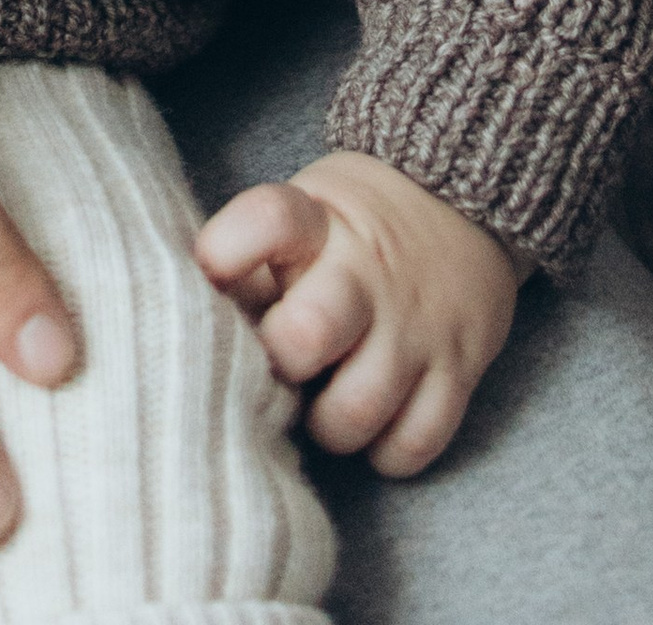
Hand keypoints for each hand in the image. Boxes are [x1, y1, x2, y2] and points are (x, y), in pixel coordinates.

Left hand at [195, 149, 523, 476]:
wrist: (461, 200)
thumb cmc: (349, 228)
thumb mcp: (302, 215)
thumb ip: (252, 264)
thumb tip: (191, 332)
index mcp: (318, 222)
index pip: (268, 220)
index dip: (227, 250)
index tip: (212, 272)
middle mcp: (368, 271)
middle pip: (307, 333)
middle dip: (281, 364)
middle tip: (281, 365)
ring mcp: (416, 324)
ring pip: (356, 410)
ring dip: (328, 424)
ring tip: (325, 403)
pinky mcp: (459, 369)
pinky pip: (414, 444)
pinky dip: (386, 451)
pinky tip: (376, 424)